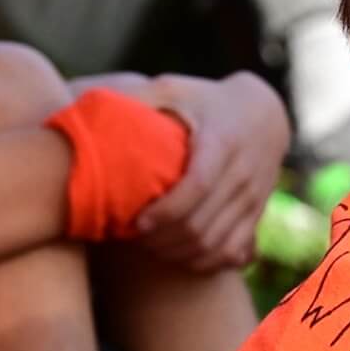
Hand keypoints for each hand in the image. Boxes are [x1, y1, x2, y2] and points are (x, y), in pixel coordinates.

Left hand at [134, 72, 289, 270]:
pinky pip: (233, 252)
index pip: (197, 187)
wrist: (265, 114)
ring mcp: (254, 197)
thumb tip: (84, 101)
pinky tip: (179, 254)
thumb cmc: (206, 101)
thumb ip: (138, 98)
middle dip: (163, 239)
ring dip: (179, 253)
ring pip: (215, 243)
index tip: (136, 222)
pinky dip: (205, 261)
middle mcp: (243, 174)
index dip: (165, 212)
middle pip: (202, 224)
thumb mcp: (175, 89)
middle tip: (133, 237)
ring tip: (150, 247)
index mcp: (222, 143)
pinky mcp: (257, 213)